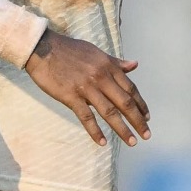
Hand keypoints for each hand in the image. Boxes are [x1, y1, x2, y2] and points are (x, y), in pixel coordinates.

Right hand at [24, 31, 150, 146]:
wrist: (43, 48)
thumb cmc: (69, 49)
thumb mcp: (96, 52)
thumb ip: (115, 62)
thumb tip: (135, 65)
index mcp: (108, 66)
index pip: (130, 88)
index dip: (140, 104)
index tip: (147, 117)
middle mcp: (101, 77)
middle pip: (124, 102)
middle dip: (137, 120)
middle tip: (146, 134)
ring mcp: (86, 88)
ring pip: (109, 112)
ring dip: (122, 129)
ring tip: (132, 141)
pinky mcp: (71, 96)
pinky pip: (86, 117)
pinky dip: (95, 131)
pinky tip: (102, 142)